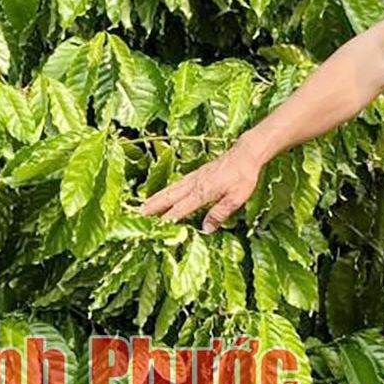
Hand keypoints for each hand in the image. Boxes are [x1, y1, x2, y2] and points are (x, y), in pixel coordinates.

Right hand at [138, 147, 262, 231]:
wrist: (246, 153)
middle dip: (153, 206)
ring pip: (170, 189)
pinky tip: (164, 193)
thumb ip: (219, 213)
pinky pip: (177, 184)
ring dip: (155, 198)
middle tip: (137, 214)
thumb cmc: (244, 176)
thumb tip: (206, 229)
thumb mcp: (236, 198)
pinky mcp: (197, 173)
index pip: (180, 208)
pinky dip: (166, 190)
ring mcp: (194, 177)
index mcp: (203, 192)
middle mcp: (195, 184)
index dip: (167, 219)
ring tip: (142, 205)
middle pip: (169, 197)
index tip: (154, 228)